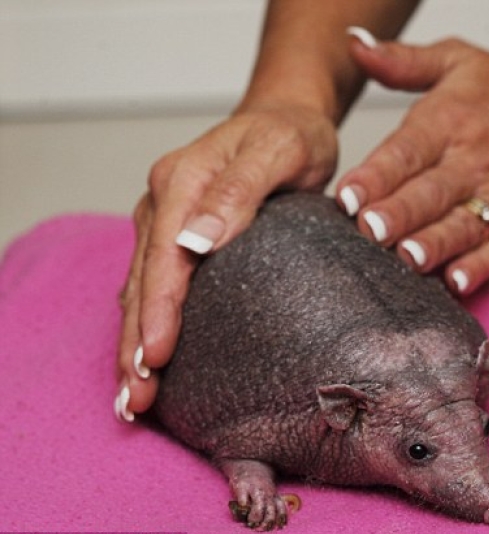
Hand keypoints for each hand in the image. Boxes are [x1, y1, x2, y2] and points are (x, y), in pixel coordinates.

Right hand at [116, 105, 337, 419]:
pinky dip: (147, 321)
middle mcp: (164, 200)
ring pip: (142, 288)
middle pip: (144, 280)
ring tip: (134, 395)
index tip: (157, 357)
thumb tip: (195, 241)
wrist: (287, 118)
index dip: (159, 310)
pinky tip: (147, 357)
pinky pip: (154, 282)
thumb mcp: (280, 150)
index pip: (164, 255)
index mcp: (184, 180)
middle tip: (137, 399)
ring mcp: (165, 218)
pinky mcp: (175, 234)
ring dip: (135, 342)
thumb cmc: (291, 135)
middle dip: (137, 343)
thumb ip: (240, 190)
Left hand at [336, 37, 488, 293]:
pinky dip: (480, 270)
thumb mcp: (461, 62)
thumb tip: (354, 45)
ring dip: (434, 245)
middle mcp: (478, 162)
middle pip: (431, 193)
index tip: (347, 195)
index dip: (376, 174)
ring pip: (462, 228)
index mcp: (453, 120)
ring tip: (407, 257)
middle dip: (399, 213)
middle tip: (370, 229)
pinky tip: (458, 282)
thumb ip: (402, 62)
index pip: (408, 149)